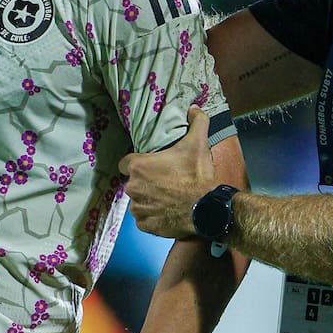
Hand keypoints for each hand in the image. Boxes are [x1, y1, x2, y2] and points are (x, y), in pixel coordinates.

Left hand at [121, 106, 217, 239]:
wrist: (206, 209)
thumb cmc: (197, 176)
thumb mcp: (198, 144)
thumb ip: (196, 122)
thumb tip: (194, 108)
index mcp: (138, 167)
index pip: (125, 163)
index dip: (137, 163)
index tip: (150, 166)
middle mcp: (132, 188)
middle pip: (132, 182)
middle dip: (145, 182)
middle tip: (164, 181)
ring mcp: (138, 208)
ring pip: (138, 201)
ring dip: (148, 199)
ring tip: (167, 198)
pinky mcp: (144, 225)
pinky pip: (144, 218)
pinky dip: (153, 216)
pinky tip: (167, 211)